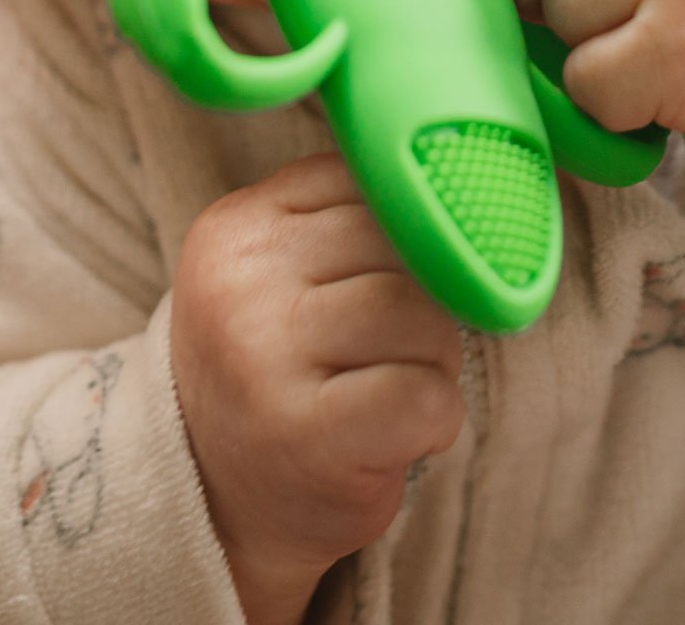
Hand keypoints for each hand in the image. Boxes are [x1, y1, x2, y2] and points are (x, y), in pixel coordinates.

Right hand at [169, 151, 466, 624]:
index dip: (405, 231)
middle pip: (403, 243)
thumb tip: (467, 180)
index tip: (384, 278)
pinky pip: (427, 394)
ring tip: (390, 388)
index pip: (367, 181)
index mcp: (235, 226)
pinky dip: (437, 416)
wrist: (217, 503)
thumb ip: (348, 215)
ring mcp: (265, 360)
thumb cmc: (276, 369)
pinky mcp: (306, 438)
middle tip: (389, 349)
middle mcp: (240, 283)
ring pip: (423, 314)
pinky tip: (395, 434)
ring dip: (436, 357)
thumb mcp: (281, 271)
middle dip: (426, 295)